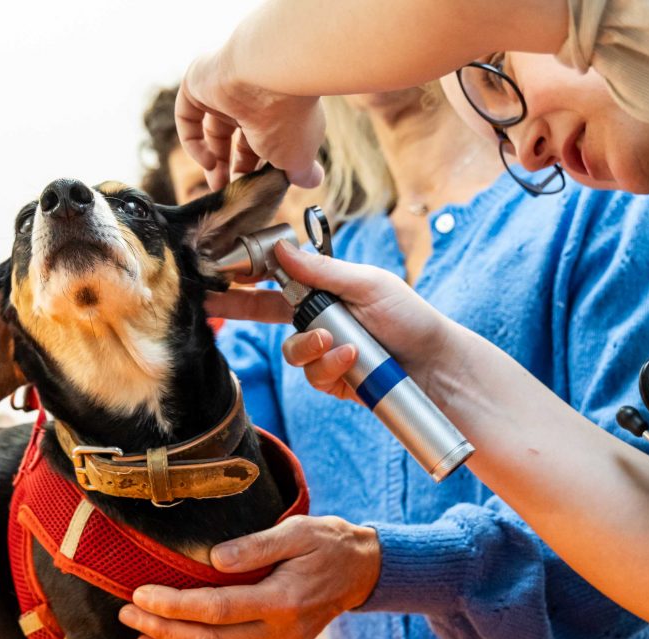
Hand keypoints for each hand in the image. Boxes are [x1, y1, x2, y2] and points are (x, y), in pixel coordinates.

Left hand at [118, 516, 380, 638]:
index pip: (216, 609)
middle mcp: (281, 635)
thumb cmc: (326, 544)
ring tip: (142, 636)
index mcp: (284, 600)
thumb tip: (213, 558)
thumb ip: (257, 544)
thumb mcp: (298, 530)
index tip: (141, 593)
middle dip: (163, 629)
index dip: (173, 605)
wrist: (360, 571)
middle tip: (130, 611)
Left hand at [176, 52, 324, 189]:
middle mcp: (252, 99)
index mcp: (279, 110)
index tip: (258, 191)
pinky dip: (193, 144)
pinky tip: (208, 162)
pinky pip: (188, 118)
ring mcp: (223, 90)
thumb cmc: (291, 117)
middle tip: (233, 193)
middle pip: (240, 138)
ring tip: (217, 187)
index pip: (267, 143)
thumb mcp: (299, 155)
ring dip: (213, 162)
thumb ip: (301, 171)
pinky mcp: (197, 84)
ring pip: (213, 130)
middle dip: (236, 169)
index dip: (260, 170)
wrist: (269, 73)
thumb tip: (311, 181)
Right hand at [206, 241, 457, 401]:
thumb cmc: (409, 317)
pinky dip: (331, 366)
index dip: (250, 275)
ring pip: (291, 350)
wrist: (435, 365)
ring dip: (312, 346)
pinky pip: (312, 374)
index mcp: (325, 287)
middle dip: (238, 307)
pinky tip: (352, 360)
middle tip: (213, 303)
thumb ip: (324, 271)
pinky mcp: (331, 379)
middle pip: (266, 312)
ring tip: (343, 343)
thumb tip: (283, 248)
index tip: (222, 271)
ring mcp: (323, 350)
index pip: (278, 277)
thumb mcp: (369, 285)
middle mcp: (318, 317)